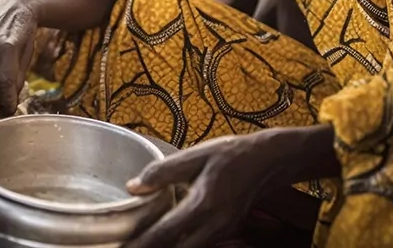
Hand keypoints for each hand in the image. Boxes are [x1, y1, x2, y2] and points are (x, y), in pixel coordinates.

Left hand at [124, 134, 287, 247]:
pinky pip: (200, 246)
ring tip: (141, 244)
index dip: (141, 244)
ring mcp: (222, 232)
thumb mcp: (195, 155)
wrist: (268, 161)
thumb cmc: (231, 155)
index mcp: (203, 204)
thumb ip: (163, 171)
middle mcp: (214, 225)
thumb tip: (132, 187)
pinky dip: (180, 245)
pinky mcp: (225, 232)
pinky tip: (166, 240)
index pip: (165, 233)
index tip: (123, 247)